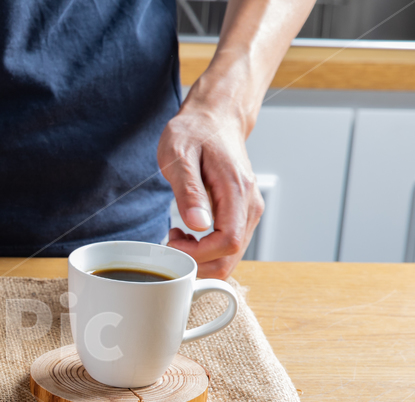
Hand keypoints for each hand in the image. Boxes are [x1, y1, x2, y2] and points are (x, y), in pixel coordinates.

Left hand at [157, 94, 263, 278]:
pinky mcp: (241, 213)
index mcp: (237, 191)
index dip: (198, 254)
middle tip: (171, 245)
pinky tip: (188, 236)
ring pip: (231, 256)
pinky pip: (228, 245)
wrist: (214, 118)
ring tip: (177, 237)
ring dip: (201, 258)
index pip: (227, 242)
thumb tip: (197, 225)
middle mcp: (250, 205)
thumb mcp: (179, 156)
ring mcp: (248, 211)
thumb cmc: (194, 132)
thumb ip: (189, 191)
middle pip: (231, 256)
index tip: (172, 244)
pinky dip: (207, 251)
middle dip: (198, 263)